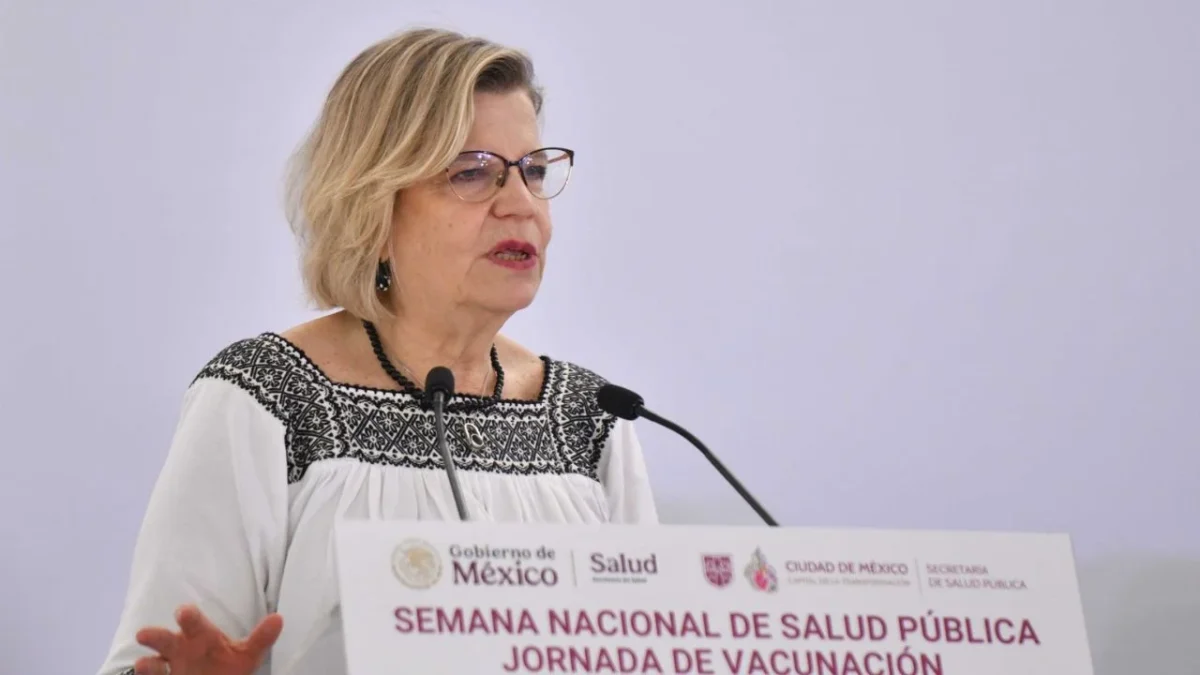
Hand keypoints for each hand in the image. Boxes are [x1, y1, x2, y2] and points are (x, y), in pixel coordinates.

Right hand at [132, 604, 282, 674]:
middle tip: (145, 634)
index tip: (183, 613)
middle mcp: (180, 650)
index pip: (192, 622)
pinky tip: (144, 672)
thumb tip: (278, 619)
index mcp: (200, 636)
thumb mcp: (247, 655)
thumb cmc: (227, 666)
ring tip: (144, 665)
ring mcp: (169, 669)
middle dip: (156, 636)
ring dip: (148, 665)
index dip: (187, 616)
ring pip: (152, 664)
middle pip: (164, 639)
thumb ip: (260, 639)